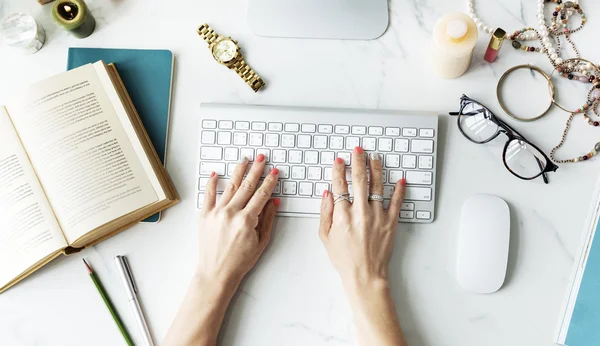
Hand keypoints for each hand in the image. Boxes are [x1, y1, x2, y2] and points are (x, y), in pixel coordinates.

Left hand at [197, 154, 279, 284]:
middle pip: (246, 186)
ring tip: (244, 160)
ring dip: (238, 172)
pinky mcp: (204, 216)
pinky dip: (212, 183)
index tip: (274, 172)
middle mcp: (230, 213)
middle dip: (255, 170)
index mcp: (246, 220)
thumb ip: (268, 219)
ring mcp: (216, 213)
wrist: (216, 273)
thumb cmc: (240, 261)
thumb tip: (274, 201)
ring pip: (230, 187)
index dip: (269, 182)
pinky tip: (216, 174)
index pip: (261, 195)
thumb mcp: (261, 242)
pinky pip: (208, 195)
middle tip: (261, 158)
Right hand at [319, 147, 405, 285]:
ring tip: (375, 158)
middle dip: (358, 161)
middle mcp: (360, 212)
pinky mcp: (390, 223)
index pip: (340, 184)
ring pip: (377, 186)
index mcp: (343, 214)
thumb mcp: (326, 236)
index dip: (338, 169)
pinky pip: (396, 202)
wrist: (365, 275)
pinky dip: (399, 190)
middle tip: (358, 150)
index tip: (339, 160)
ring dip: (376, 169)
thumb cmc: (344, 259)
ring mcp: (377, 216)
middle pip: (359, 179)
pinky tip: (400, 180)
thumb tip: (327, 193)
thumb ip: (325, 212)